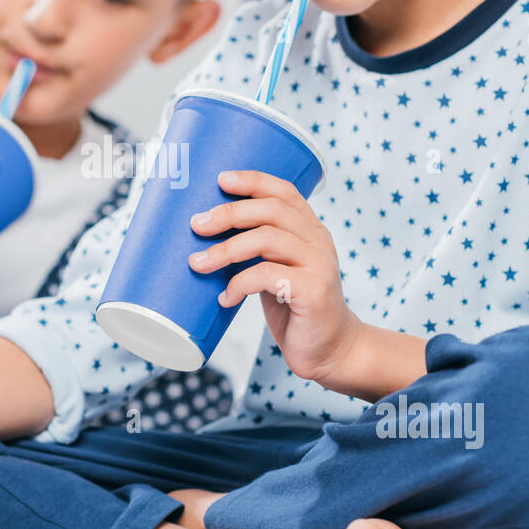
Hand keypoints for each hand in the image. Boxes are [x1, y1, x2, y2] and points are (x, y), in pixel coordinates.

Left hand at [187, 170, 362, 387]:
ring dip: (225, 249)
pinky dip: (238, 284)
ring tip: (198, 263)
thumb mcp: (276, 270)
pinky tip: (224, 298)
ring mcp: (319, 264)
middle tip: (197, 225)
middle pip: (271, 210)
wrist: (330, 349)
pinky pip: (267, 275)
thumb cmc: (295, 308)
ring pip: (267, 238)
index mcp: (310, 229)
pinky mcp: (313, 290)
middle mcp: (318, 240)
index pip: (284, 191)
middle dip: (229, 213)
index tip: (220, 179)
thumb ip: (255, 250)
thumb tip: (207, 234)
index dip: (253, 180)